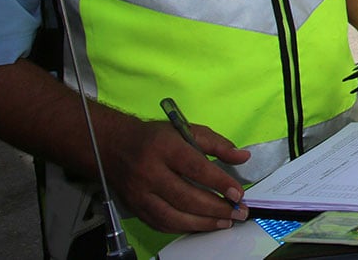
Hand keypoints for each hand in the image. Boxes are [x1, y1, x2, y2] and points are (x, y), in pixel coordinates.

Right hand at [102, 117, 249, 233]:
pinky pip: (161, 224)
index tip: (238, 193)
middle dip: (216, 208)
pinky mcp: (135, 208)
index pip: (195, 168)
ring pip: (173, 216)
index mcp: (165, 148)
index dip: (219, 182)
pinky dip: (184, 228)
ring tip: (225, 223)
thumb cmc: (155, 138)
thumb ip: (217, 144)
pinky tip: (202, 226)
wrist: (114, 146)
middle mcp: (149, 172)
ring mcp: (140, 194)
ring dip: (203, 223)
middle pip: (185, 197)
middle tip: (238, 213)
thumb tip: (243, 156)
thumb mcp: (187, 130)